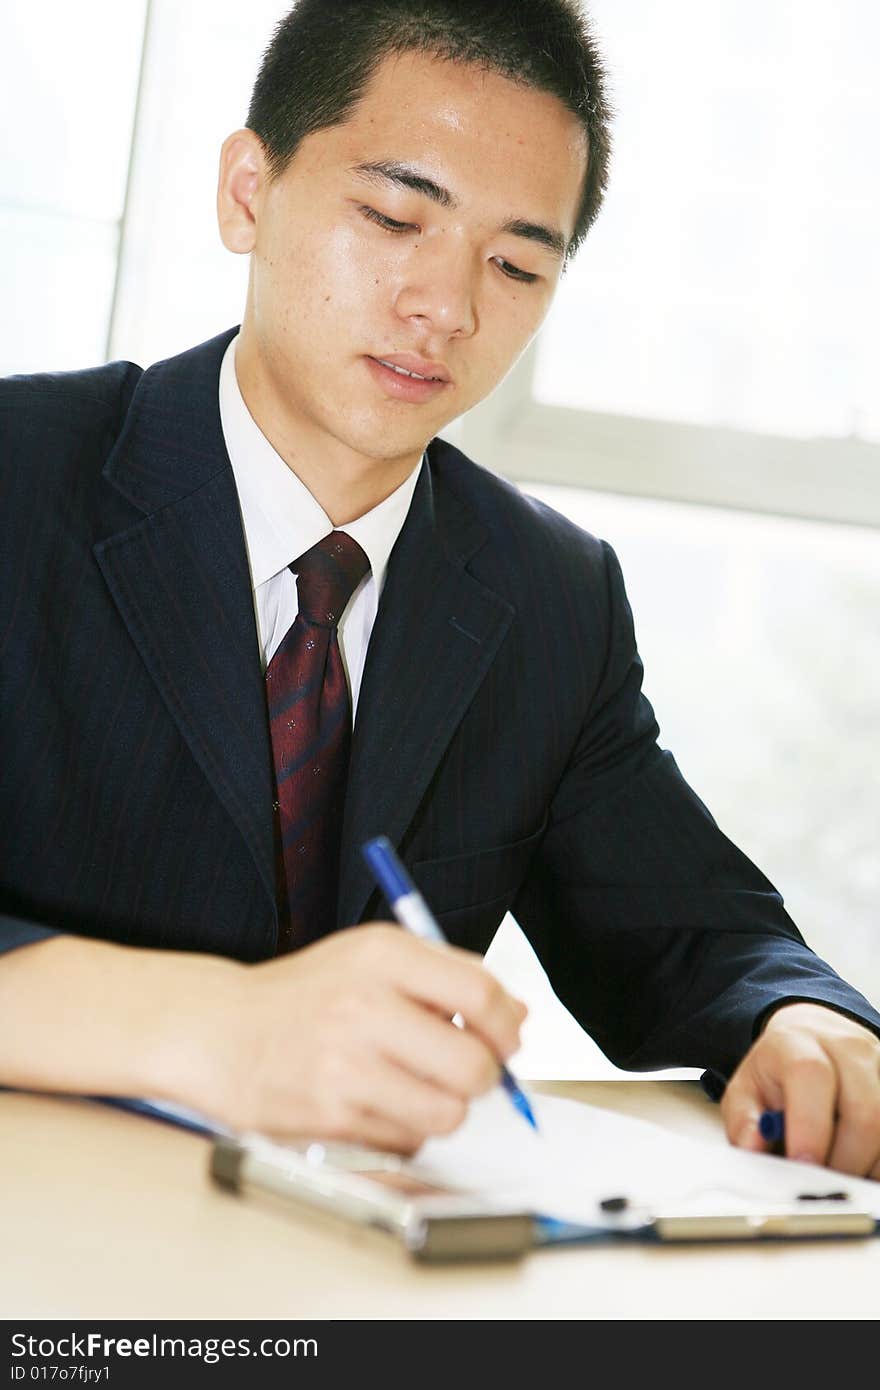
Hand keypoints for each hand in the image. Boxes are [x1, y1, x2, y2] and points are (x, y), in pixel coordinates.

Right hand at [196, 924, 527, 1153]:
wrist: (220, 1031)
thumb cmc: (307, 996)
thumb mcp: (372, 958)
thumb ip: (447, 977)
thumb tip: (518, 1017)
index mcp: (382, 953)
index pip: (481, 993)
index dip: (508, 1026)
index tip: (508, 1039)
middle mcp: (364, 1004)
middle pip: (474, 1065)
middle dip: (483, 1078)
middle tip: (465, 1072)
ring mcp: (346, 1063)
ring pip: (447, 1113)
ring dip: (442, 1108)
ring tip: (413, 1086)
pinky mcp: (331, 1114)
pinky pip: (406, 1139)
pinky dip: (403, 1130)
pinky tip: (374, 1102)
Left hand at [720, 1002, 879, 1179]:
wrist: (812, 1036)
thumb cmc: (778, 1071)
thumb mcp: (746, 1089)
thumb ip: (744, 1122)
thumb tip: (753, 1148)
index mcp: (798, 1044)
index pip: (811, 1075)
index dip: (810, 1126)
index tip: (803, 1165)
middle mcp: (847, 1048)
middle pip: (863, 1111)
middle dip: (844, 1160)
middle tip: (822, 1182)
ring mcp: (879, 1064)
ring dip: (866, 1164)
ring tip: (838, 1171)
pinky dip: (879, 1159)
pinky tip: (859, 1163)